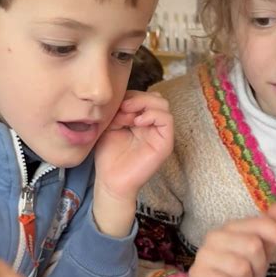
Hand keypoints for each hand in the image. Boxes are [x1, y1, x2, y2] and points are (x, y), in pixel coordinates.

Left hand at [92, 91, 172, 236]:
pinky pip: (167, 120)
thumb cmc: (108, 156)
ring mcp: (160, 134)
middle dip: (138, 98)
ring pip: (163, 104)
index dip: (130, 95)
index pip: (143, 96)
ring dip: (144, 104)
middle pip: (155, 97)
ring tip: (128, 116)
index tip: (115, 105)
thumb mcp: (109, 126)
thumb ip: (119, 110)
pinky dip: (152, 115)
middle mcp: (152, 125)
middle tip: (122, 108)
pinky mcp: (165, 143)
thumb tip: (126, 100)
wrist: (110, 180)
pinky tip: (137, 122)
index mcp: (140, 120)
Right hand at [156, 203, 275, 276]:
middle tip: (249, 274)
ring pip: (241, 268)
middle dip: (257, 266)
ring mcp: (204, 254)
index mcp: (231, 227)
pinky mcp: (197, 274)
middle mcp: (215, 236)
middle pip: (253, 246)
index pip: (259, 224)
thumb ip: (269, 231)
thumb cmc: (236, 275)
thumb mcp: (259, 254)